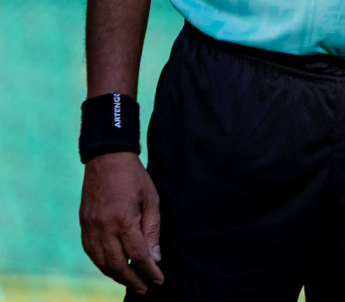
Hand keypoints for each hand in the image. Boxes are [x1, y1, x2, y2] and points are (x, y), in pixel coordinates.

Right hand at [80, 152, 162, 293]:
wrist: (107, 158)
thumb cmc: (134, 177)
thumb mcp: (151, 199)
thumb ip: (152, 229)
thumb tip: (155, 257)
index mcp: (123, 220)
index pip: (138, 255)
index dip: (149, 271)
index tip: (159, 280)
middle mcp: (103, 228)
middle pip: (118, 265)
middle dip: (133, 280)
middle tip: (145, 289)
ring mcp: (90, 228)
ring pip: (102, 262)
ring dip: (117, 276)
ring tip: (131, 282)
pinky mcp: (83, 226)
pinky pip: (92, 253)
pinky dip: (103, 264)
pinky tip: (114, 268)